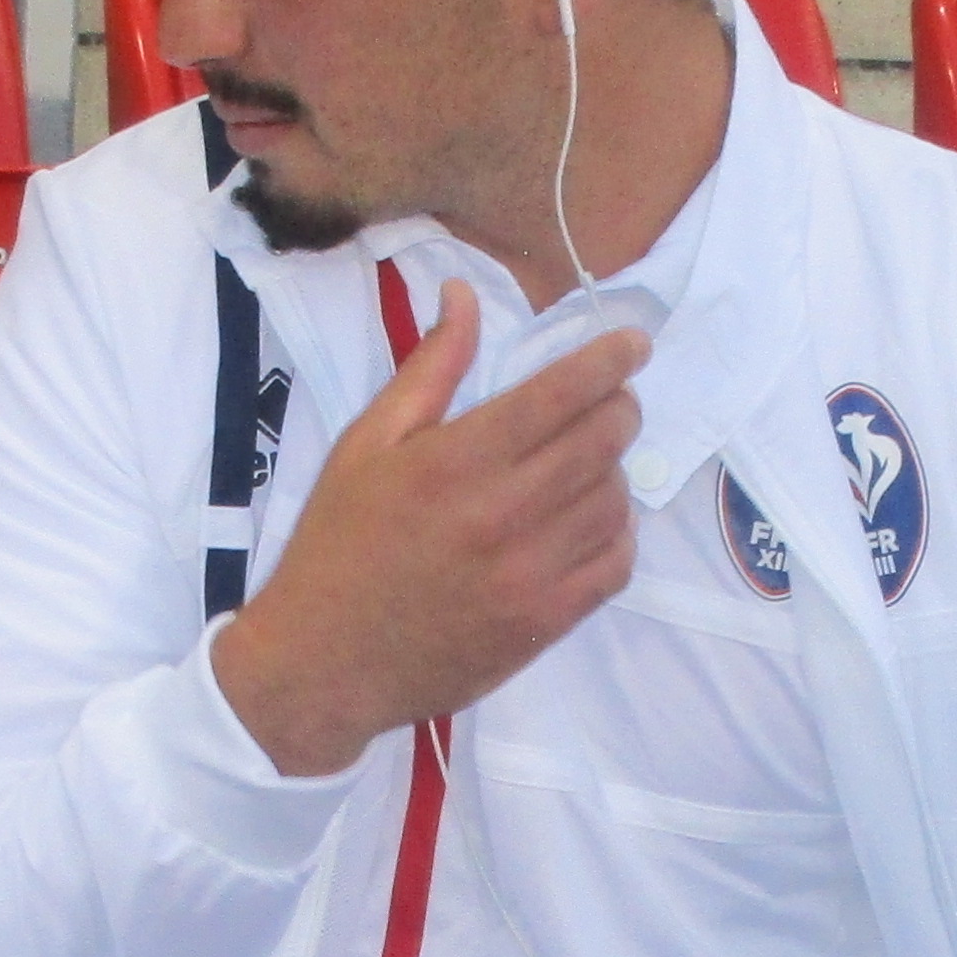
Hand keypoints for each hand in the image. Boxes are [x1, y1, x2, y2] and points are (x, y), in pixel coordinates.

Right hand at [212, 282, 643, 779]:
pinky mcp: (544, 623)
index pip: (561, 395)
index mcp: (456, 460)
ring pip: (616, 501)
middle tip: (613, 403)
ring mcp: (530, 574)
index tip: (633, 344)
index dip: (610, 360)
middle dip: (620, 408)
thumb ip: (429, 369)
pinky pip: (615, 564)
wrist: (323, 662)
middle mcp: (502, 514)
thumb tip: (463, 294)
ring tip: (591, 465)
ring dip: (616, 471)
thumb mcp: (366, 444)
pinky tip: (593, 522)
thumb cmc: (338, 545)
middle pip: (603, 442)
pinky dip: (619, 533)